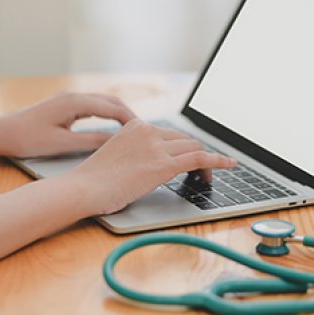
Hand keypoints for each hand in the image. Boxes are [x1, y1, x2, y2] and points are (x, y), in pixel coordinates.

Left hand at [0, 93, 135, 157]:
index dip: (130, 120)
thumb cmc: (27, 138)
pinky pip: (92, 106)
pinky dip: (106, 114)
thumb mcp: (62, 144)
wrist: (0, 132)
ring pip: (102, 102)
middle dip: (128, 114)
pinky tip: (110, 124)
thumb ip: (91, 141)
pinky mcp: (65, 105)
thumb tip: (116, 142)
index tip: (143, 132)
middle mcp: (74, 96)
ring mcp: (69, 99)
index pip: (112, 107)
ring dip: (118, 113)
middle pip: (110, 101)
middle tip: (142, 131)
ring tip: (131, 129)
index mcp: (75, 102)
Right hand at [69, 119, 236, 214]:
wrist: (83, 188)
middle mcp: (148, 131)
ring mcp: (156, 146)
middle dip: (196, 154)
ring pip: (193, 148)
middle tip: (201, 170)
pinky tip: (229, 164)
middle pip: (185, 140)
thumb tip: (153, 162)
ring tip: (211, 175)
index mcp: (136, 126)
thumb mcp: (118, 155)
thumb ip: (137, 152)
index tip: (190, 158)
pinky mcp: (163, 164)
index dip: (184, 147)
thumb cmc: (95, 179)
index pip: (171, 135)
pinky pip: (199, 158)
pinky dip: (217, 161)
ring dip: (206, 161)